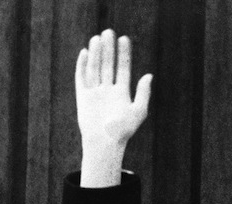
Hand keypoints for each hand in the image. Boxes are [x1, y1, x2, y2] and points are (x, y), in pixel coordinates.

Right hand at [75, 29, 151, 184]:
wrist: (104, 142)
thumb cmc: (123, 130)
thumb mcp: (138, 111)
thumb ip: (143, 93)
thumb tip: (149, 75)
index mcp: (122, 93)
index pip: (123, 69)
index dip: (124, 54)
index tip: (124, 39)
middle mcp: (108, 90)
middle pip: (108, 64)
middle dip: (109, 49)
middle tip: (110, 32)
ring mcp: (95, 91)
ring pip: (95, 67)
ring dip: (97, 53)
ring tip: (98, 38)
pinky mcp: (83, 95)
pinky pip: (82, 77)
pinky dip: (83, 65)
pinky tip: (86, 52)